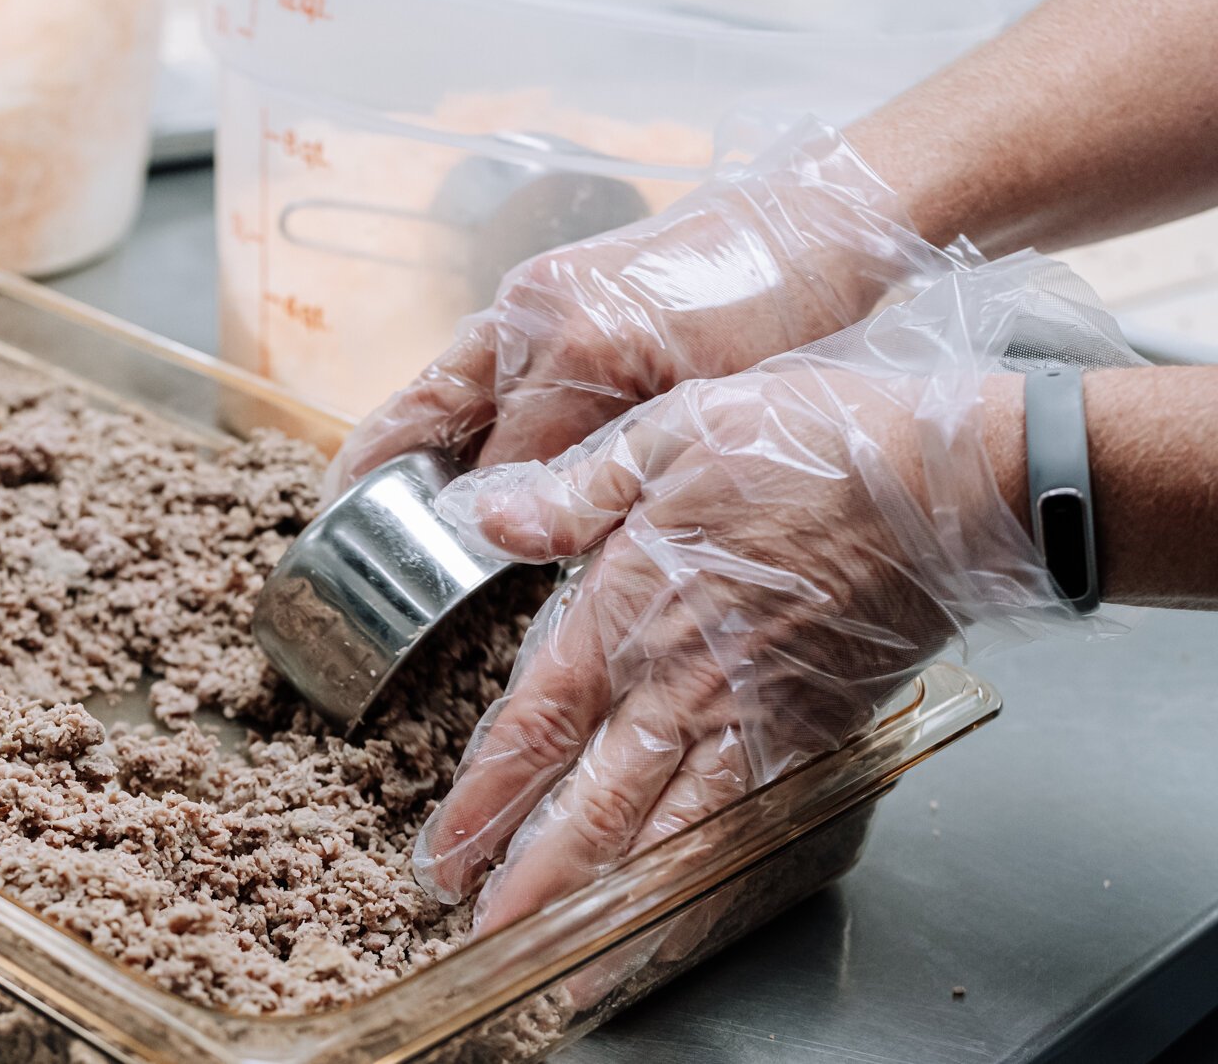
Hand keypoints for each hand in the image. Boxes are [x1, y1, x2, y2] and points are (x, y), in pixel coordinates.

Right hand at [323, 117, 957, 498]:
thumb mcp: (701, 408)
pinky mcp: (553, 286)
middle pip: (433, 410)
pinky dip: (457, 405)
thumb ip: (602, 463)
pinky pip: (483, 360)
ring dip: (408, 435)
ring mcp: (536, 294)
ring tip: (362, 490)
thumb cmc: (781, 314)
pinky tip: (447, 442)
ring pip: (449, 382)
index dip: (461, 523)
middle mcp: (534, 315)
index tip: (427, 570)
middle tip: (339, 523)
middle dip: (384, 469)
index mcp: (574, 348)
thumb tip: (515, 518)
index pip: (493, 462)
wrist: (820, 221)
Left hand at [410, 252, 1120, 930]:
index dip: (487, 797)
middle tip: (486, 938)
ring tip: (567, 963)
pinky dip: (712, 881)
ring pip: (668, 832)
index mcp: (631, 607)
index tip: (446, 852)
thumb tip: (492, 521)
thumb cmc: (813, 446)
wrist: (949, 485)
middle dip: (533, 878)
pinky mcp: (815, 733)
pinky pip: (750, 825)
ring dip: (613, 902)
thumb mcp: (673, 432)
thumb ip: (578, 491)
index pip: (538, 722)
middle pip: (593, 801)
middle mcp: (682, 680)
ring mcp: (752, 716)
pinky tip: (683, 916)